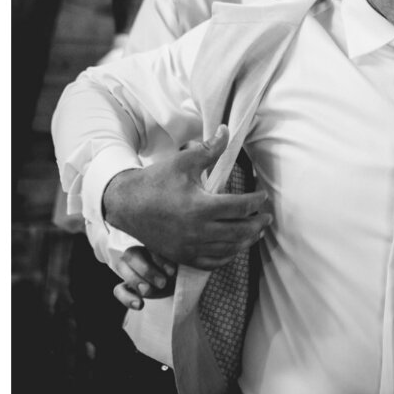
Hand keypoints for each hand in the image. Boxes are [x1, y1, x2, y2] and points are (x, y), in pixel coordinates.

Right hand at [101, 126, 271, 269]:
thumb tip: (227, 131)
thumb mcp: (183, 161)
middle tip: (266, 217)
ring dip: (246, 241)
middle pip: (239, 232)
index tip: (263, 196)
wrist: (128, 204)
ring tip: (255, 231)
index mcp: (201, 207)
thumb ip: (210, 149)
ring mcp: (191, 248)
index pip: (240, 207)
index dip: (256, 202)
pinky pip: (213, 263)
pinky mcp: (183, 257)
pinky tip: (234, 247)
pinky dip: (228, 255)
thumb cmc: (156, 180)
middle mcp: (198, 232)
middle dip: (257, 224)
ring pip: (229, 250)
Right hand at [109, 246, 175, 310]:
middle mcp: (136, 253)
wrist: (170, 283)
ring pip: (122, 268)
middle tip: (162, 283)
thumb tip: (180, 265)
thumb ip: (176, 262)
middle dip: (146, 270)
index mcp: (149, 244)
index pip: (149, 246)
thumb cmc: (173, 269)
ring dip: (135, 281)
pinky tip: (139, 305)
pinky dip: (127, 298)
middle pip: (132, 255)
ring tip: (148, 292)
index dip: (159, 259)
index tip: (172, 272)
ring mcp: (127, 269)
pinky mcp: (125, 286)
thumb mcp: (176, 264)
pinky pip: (119, 290)